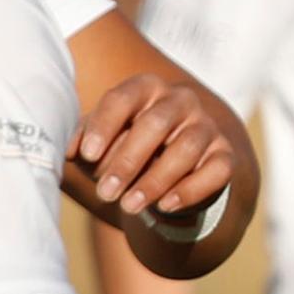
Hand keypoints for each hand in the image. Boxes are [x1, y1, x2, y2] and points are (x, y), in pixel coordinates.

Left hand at [73, 72, 241, 220]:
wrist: (170, 160)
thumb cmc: (126, 144)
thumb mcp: (101, 140)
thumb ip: (83, 140)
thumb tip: (69, 151)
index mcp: (146, 87)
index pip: (122, 99)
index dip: (104, 126)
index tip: (86, 155)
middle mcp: (180, 100)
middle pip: (155, 124)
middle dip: (128, 161)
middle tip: (105, 193)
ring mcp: (206, 126)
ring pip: (185, 149)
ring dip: (155, 181)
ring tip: (129, 206)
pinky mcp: (224, 154)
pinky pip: (215, 171)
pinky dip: (190, 190)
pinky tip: (164, 206)